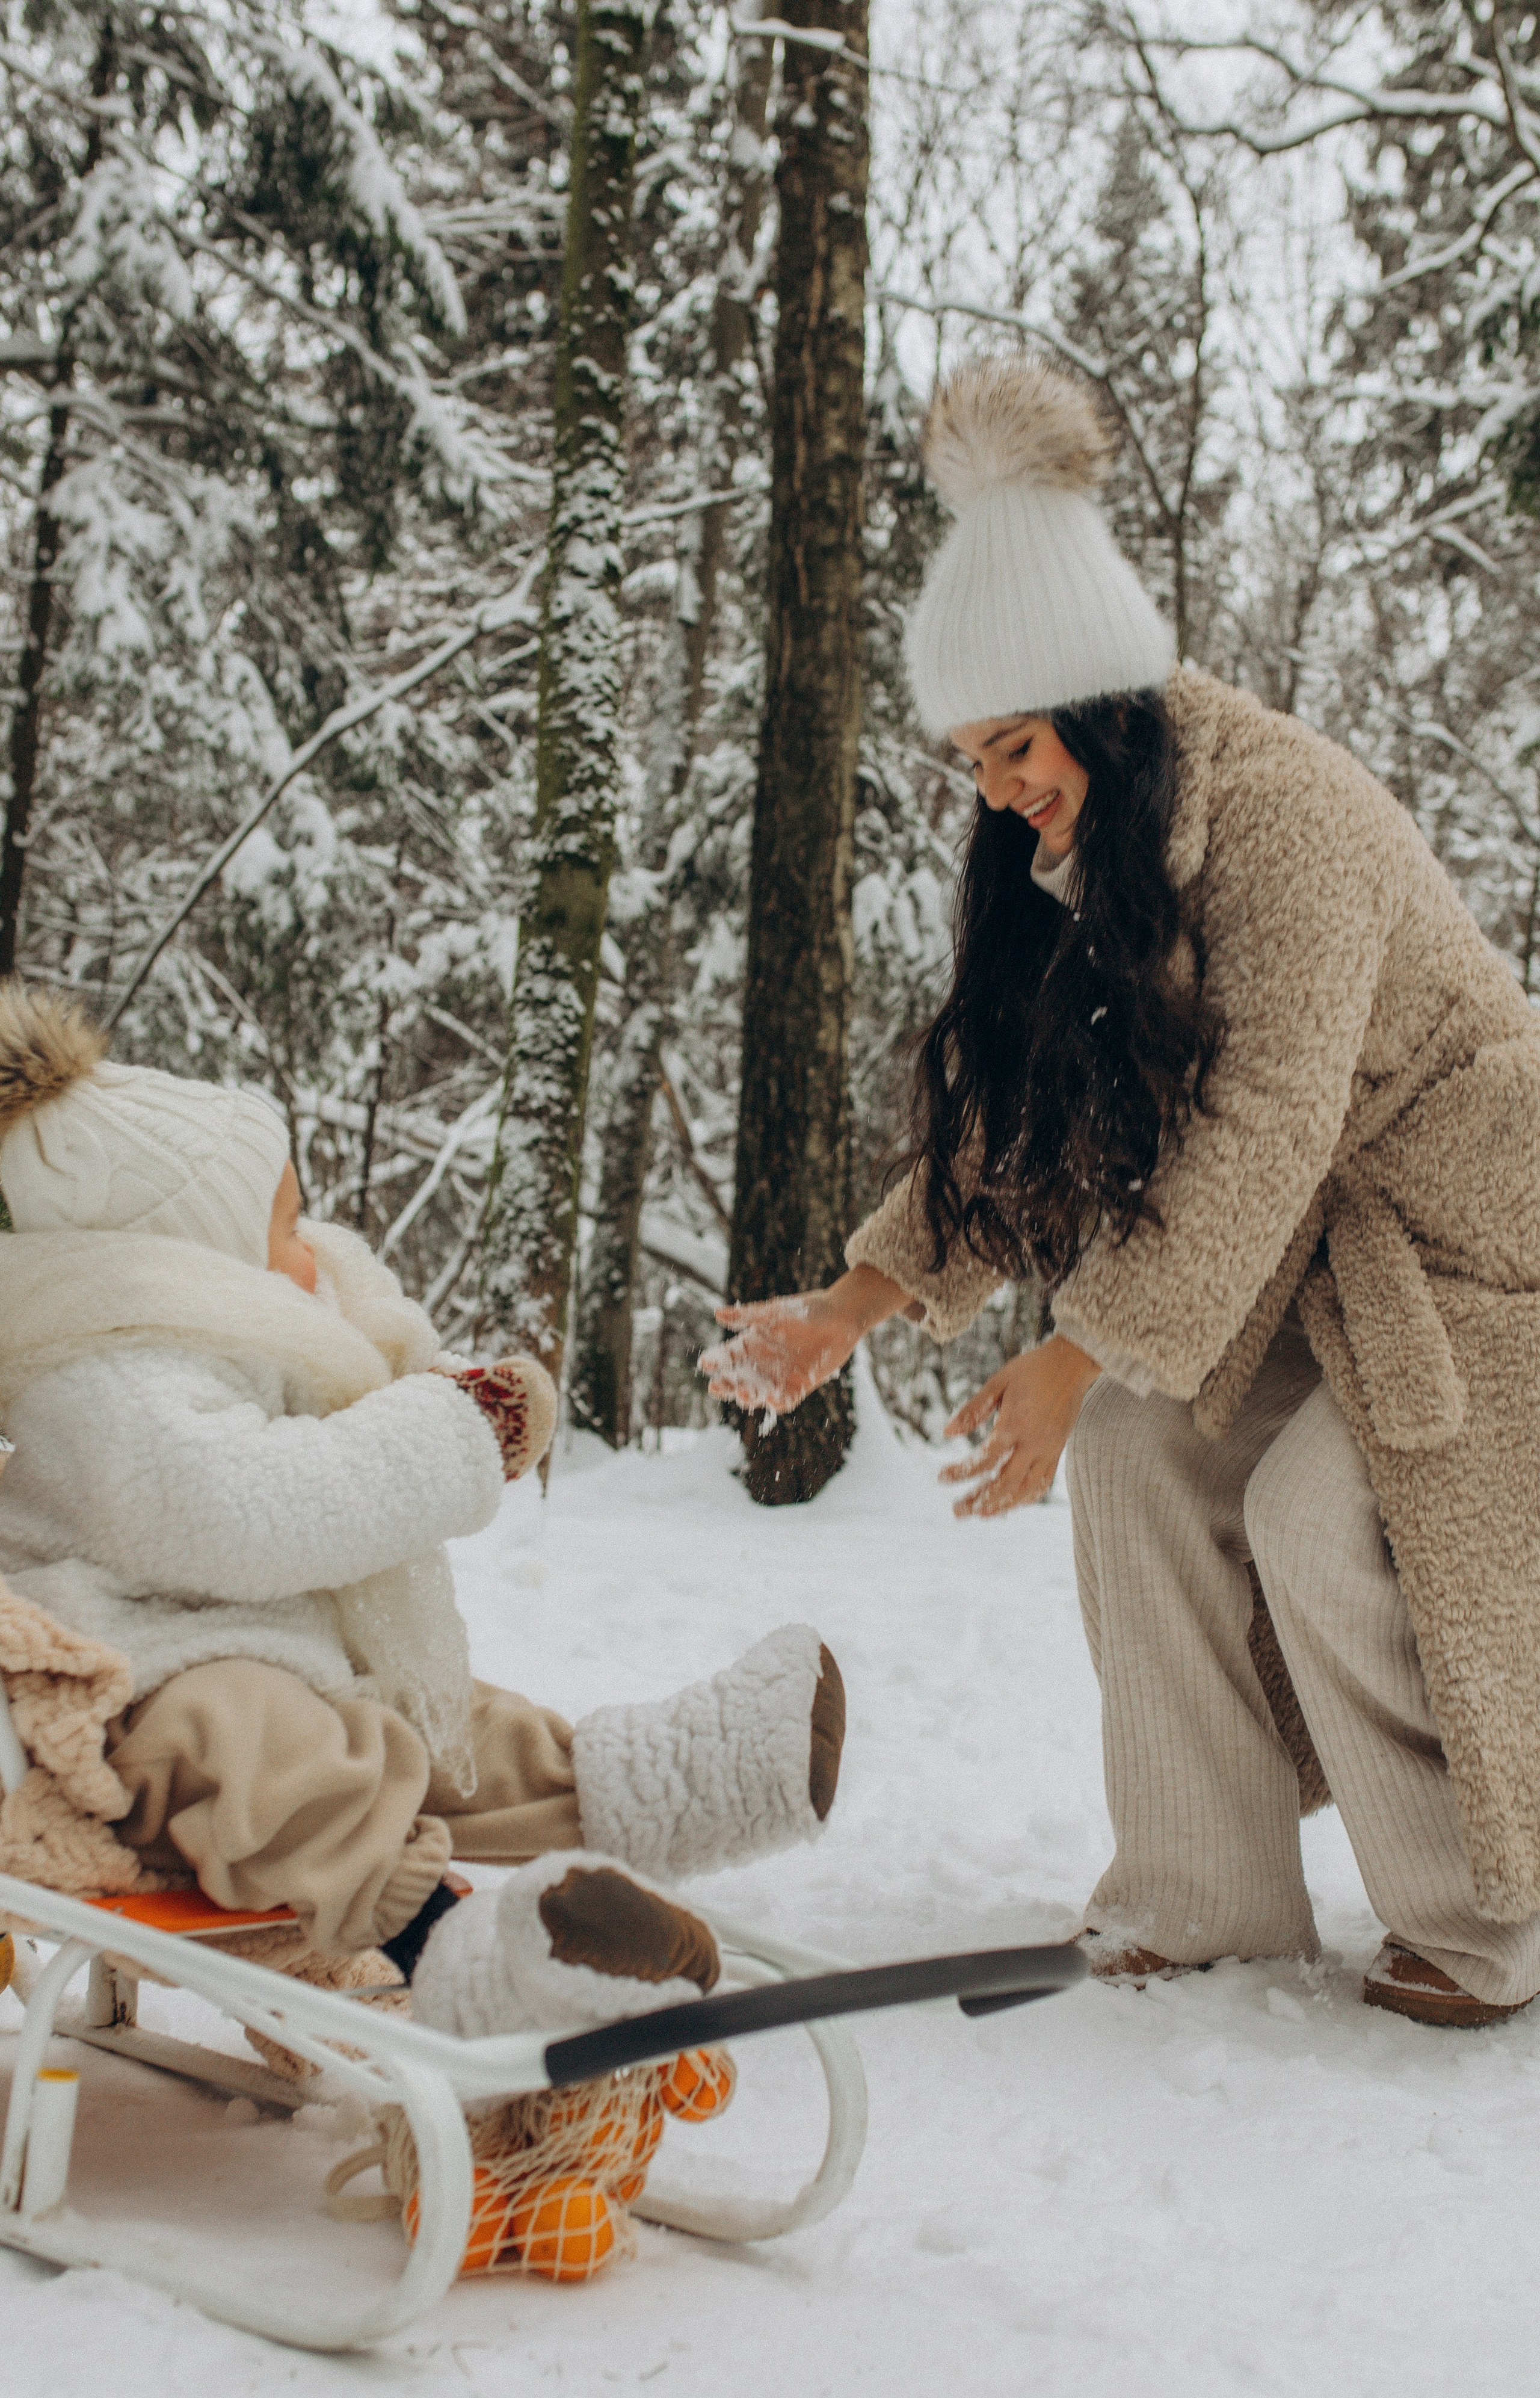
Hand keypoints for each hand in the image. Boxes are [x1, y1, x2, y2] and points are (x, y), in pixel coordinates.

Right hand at [699, 1267, 903, 1417]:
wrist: (840, 1317)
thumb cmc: (806, 1309)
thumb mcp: (774, 1312)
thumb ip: (747, 1315)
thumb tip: (717, 1314)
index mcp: (753, 1343)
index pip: (728, 1355)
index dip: (715, 1360)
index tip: (705, 1362)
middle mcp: (763, 1363)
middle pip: (738, 1378)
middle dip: (726, 1384)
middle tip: (716, 1387)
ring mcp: (781, 1376)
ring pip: (758, 1392)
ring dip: (749, 1395)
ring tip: (742, 1394)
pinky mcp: (800, 1385)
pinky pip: (787, 1399)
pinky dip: (779, 1402)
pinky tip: (772, 1400)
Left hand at [940, 1335, 1099, 1518]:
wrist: (1071, 1364)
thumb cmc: (1030, 1370)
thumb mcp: (998, 1382)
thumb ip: (973, 1409)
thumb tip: (946, 1433)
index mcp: (1015, 1423)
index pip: (985, 1459)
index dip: (962, 1472)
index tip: (942, 1478)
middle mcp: (1035, 1442)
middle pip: (1005, 1482)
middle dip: (979, 1500)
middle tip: (957, 1511)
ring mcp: (1050, 1449)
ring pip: (1026, 1489)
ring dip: (1002, 1505)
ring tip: (979, 1514)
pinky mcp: (1059, 1451)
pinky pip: (1043, 1483)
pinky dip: (1025, 1497)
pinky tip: (1009, 1504)